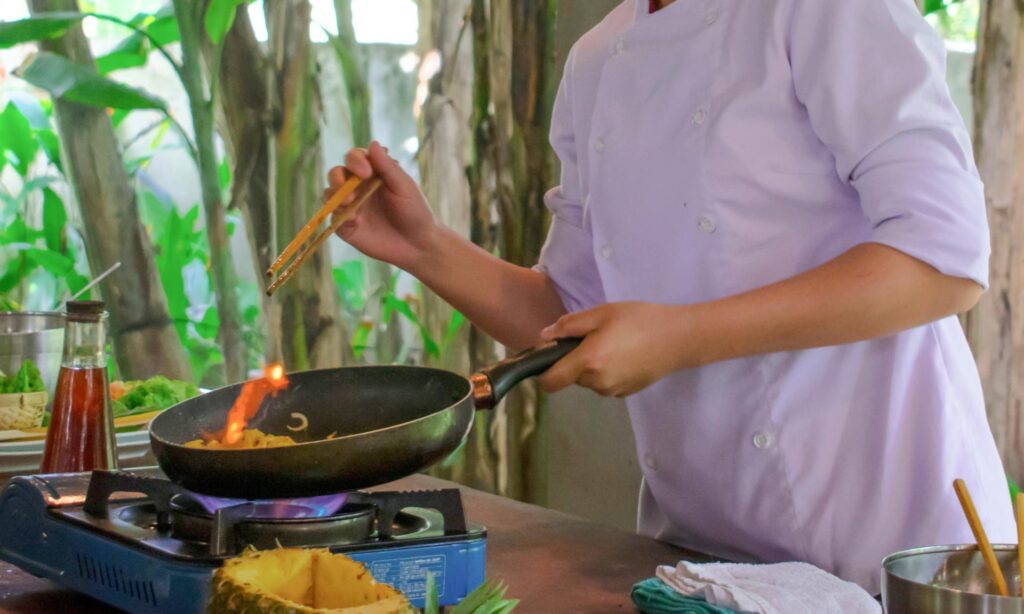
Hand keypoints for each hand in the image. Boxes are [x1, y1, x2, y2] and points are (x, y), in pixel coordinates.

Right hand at [326, 141, 438, 270]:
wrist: (417, 244)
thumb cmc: (415, 211)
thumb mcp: (404, 187)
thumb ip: (387, 167)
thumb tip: (373, 143)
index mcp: (372, 173)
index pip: (354, 158)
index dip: (355, 160)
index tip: (366, 172)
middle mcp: (357, 187)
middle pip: (336, 173)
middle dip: (338, 177)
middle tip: (352, 190)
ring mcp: (350, 206)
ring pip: (330, 193)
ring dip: (336, 196)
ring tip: (351, 203)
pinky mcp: (346, 226)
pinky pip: (333, 217)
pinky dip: (340, 216)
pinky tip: (355, 222)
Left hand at [536, 302, 702, 396]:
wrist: (679, 338)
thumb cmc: (639, 320)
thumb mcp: (602, 313)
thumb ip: (570, 325)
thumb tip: (544, 336)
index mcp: (588, 362)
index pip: (551, 382)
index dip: (543, 372)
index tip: (550, 356)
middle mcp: (597, 383)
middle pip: (571, 378)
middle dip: (575, 361)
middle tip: (594, 337)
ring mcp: (614, 391)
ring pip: (590, 381)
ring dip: (592, 366)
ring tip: (614, 343)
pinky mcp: (627, 393)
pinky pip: (606, 383)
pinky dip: (608, 372)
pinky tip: (626, 354)